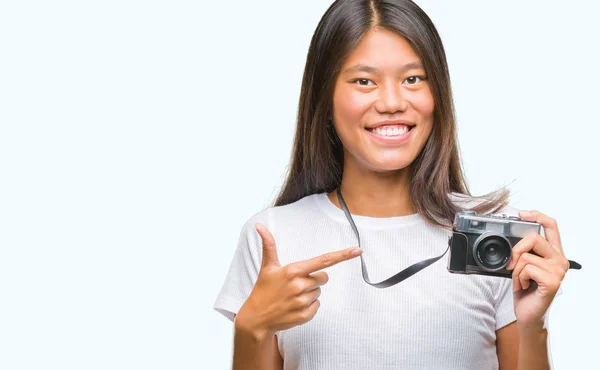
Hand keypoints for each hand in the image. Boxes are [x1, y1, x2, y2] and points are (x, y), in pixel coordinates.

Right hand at [236, 223, 361, 337]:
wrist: (256, 318)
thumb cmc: (263, 289)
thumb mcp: (267, 267)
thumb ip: (268, 245)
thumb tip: (259, 226)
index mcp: (293, 271)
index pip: (323, 261)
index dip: (342, 255)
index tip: (357, 250)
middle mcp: (299, 285)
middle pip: (323, 277)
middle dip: (313, 279)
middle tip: (295, 284)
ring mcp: (302, 302)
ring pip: (319, 292)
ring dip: (309, 293)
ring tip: (292, 296)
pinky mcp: (304, 316)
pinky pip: (317, 306)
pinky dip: (309, 306)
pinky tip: (294, 306)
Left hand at [506, 210, 569, 328]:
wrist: (527, 313)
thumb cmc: (525, 288)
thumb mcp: (523, 265)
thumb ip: (523, 251)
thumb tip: (510, 238)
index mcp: (553, 253)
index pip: (552, 226)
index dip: (537, 215)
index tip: (521, 214)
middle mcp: (560, 260)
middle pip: (534, 238)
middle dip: (515, 249)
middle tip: (511, 263)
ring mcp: (558, 271)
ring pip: (526, 256)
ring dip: (515, 270)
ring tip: (521, 280)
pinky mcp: (552, 281)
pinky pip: (526, 268)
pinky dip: (518, 278)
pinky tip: (523, 286)